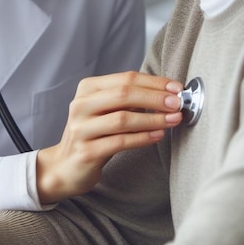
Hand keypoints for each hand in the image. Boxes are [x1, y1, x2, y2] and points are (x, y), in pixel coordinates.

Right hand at [37, 71, 181, 203]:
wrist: (65, 166)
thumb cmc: (94, 134)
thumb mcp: (105, 110)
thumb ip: (128, 100)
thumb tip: (167, 93)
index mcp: (87, 88)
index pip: (125, 78)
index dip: (153, 82)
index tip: (177, 87)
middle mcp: (81, 105)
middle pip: (123, 94)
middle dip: (155, 97)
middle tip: (178, 103)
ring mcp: (81, 128)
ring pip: (123, 118)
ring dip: (153, 118)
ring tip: (174, 119)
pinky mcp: (86, 151)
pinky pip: (120, 142)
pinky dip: (142, 138)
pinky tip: (158, 135)